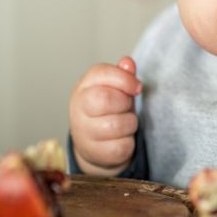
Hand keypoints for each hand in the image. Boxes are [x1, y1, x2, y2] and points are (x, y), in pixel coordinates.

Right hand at [69, 56, 141, 175]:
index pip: (102, 73)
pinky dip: (128, 142)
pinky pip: (122, 146)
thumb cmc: (106, 110)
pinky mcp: (95, 153)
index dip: (124, 79)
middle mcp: (79, 108)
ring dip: (129, 124)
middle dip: (125, 102)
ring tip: (124, 122)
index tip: (137, 87)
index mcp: (84, 87)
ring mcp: (84, 132)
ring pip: (117, 125)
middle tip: (126, 106)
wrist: (92, 144)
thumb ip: (122, 74)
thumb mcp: (113, 89)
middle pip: (105, 99)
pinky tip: (121, 138)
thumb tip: (128, 63)